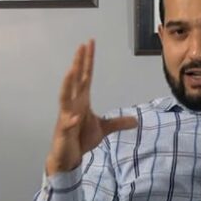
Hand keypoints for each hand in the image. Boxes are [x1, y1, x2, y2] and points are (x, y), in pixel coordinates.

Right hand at [46, 40, 137, 173]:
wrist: (67, 157)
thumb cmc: (81, 139)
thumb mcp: (103, 129)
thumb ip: (118, 122)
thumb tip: (136, 120)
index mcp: (81, 101)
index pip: (85, 76)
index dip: (88, 61)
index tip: (89, 43)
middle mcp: (72, 105)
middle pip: (75, 81)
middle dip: (78, 63)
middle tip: (82, 46)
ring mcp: (66, 117)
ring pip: (64, 98)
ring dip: (67, 85)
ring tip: (71, 71)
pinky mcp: (64, 131)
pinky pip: (67, 124)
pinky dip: (70, 121)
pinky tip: (73, 117)